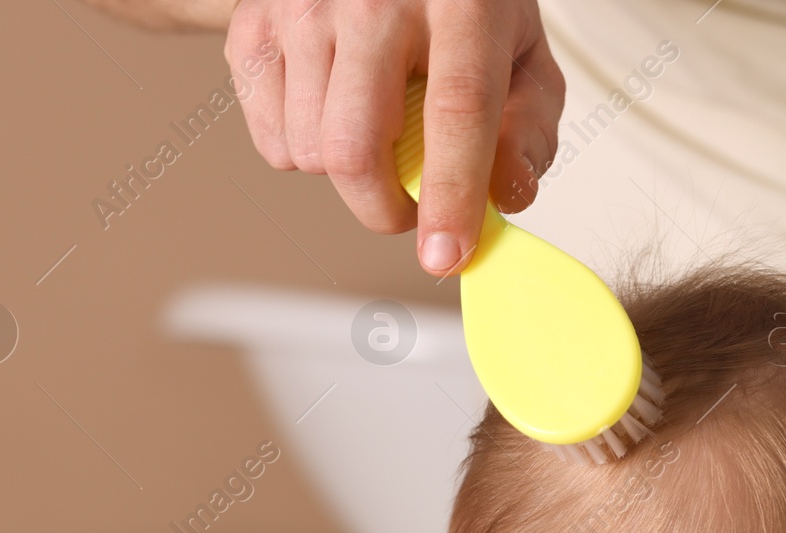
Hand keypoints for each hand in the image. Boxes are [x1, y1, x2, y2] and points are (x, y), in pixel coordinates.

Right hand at [225, 0, 564, 274]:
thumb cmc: (457, 9)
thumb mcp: (521, 54)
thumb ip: (531, 128)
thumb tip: (507, 196)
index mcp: (457, 3)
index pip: (454, 110)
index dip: (450, 194)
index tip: (445, 254)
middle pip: (355, 148)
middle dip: (383, 209)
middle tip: (410, 207)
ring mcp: (303, 9)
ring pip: (308, 154)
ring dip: (346, 178)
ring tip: (376, 138)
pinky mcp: (254, 26)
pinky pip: (272, 141)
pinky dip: (304, 152)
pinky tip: (333, 113)